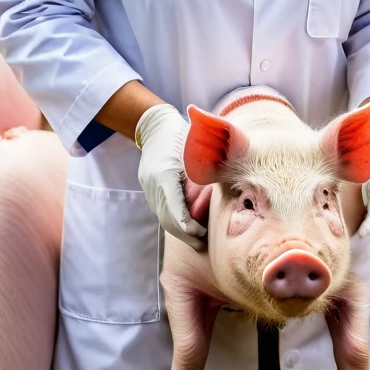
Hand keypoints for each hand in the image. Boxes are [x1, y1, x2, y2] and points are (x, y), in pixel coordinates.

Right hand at [135, 104, 206, 247]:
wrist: (155, 127)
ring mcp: (148, 188)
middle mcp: (153, 183)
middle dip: (184, 234)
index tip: (200, 233)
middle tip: (202, 242)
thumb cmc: (182, 135)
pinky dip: (173, 222)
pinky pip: (160, 211)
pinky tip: (187, 227)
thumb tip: (221, 193)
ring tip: (197, 239)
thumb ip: (204, 171)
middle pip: (167, 218)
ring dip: (179, 231)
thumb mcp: (195, 150)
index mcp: (165, 173)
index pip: (174, 207)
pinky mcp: (148, 190)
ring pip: (163, 218)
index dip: (187, 224)